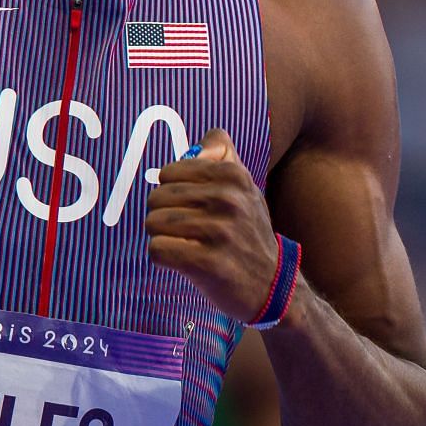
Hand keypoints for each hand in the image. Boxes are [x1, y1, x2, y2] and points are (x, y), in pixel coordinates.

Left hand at [146, 128, 279, 322]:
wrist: (272, 283)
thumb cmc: (249, 231)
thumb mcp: (245, 186)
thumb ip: (224, 154)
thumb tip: (202, 141)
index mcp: (233, 175)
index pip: (168, 172)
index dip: (171, 190)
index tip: (188, 206)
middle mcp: (227, 199)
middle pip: (156, 197)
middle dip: (162, 214)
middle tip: (183, 230)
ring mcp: (218, 232)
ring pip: (153, 223)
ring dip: (161, 237)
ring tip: (182, 244)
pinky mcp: (206, 263)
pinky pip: (157, 250)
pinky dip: (162, 257)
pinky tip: (181, 261)